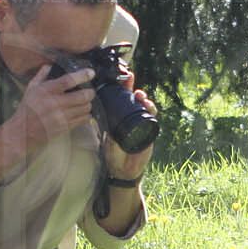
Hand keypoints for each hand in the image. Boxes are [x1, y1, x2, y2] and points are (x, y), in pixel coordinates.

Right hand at [13, 62, 98, 144]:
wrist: (22, 132)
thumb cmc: (27, 109)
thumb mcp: (30, 89)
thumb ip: (41, 76)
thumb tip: (49, 65)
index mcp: (47, 91)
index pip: (68, 81)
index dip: (82, 76)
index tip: (90, 73)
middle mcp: (55, 103)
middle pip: (82, 96)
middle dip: (90, 93)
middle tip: (90, 91)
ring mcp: (61, 117)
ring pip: (85, 108)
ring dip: (88, 104)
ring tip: (85, 102)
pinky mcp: (65, 127)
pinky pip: (83, 120)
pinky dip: (86, 115)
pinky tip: (82, 112)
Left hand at [101, 69, 157, 184]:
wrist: (124, 170)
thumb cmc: (114, 155)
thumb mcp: (108, 139)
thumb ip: (106, 128)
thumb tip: (96, 115)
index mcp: (119, 118)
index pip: (121, 100)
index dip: (123, 88)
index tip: (122, 78)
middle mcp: (131, 119)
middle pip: (134, 99)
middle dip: (134, 88)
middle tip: (130, 79)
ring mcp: (141, 123)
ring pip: (145, 105)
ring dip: (143, 98)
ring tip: (140, 95)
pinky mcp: (150, 130)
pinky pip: (152, 117)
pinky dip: (151, 110)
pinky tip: (148, 106)